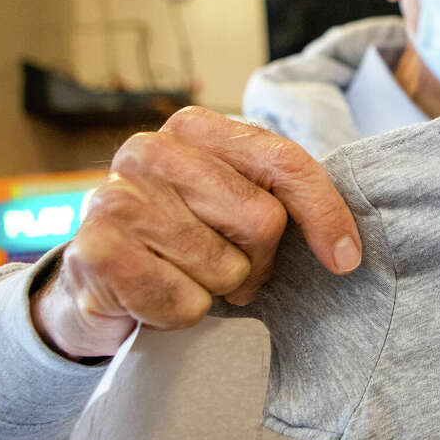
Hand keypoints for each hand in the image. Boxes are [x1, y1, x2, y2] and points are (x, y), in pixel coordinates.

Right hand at [30, 107, 362, 358]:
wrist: (98, 278)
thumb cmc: (185, 239)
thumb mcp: (235, 205)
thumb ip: (284, 199)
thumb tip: (346, 251)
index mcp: (194, 127)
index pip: (284, 162)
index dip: (325, 214)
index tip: (345, 259)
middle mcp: (150, 149)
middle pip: (262, 219)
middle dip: (257, 260)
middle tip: (231, 267)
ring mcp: (115, 197)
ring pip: (224, 266)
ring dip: (217, 288)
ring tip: (189, 277)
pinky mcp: (93, 251)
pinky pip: (183, 300)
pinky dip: (182, 312)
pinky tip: (159, 295)